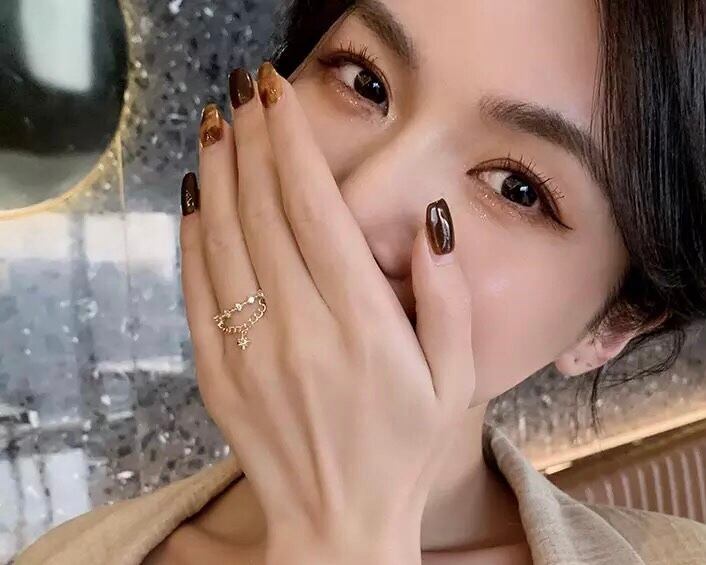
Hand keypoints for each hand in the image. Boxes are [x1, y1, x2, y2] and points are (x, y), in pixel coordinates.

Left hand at [180, 62, 474, 563]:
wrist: (339, 524)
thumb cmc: (404, 450)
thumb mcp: (455, 379)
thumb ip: (448, 297)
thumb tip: (429, 221)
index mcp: (362, 325)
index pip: (313, 206)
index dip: (291, 141)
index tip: (277, 94)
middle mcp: (299, 330)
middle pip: (261, 208)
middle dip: (251, 139)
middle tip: (244, 91)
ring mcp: (248, 352)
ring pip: (221, 238)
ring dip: (217, 173)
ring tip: (217, 127)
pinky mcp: (217, 373)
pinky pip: (196, 288)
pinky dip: (191, 234)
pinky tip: (195, 197)